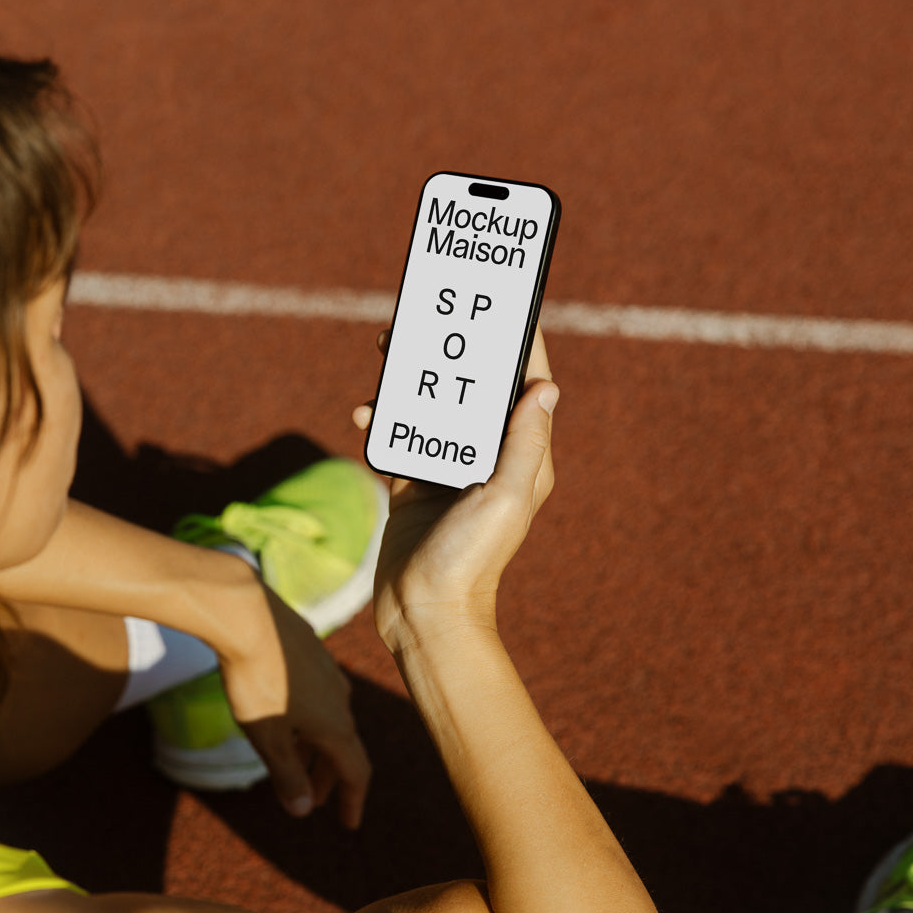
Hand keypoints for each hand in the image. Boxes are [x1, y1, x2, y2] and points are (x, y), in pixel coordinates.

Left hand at [215, 579, 371, 828]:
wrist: (246, 614)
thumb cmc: (255, 679)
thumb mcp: (267, 737)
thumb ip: (287, 775)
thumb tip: (303, 810)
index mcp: (335, 725)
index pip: (357, 771)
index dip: (353, 801)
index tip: (347, 823)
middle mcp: (341, 698)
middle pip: (343, 747)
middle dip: (329, 777)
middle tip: (312, 799)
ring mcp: (328, 672)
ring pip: (330, 719)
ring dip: (317, 747)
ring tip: (294, 758)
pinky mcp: (311, 650)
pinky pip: (319, 694)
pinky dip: (309, 717)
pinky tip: (285, 712)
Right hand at [353, 328, 556, 644]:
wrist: (424, 610)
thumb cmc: (473, 559)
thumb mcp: (506, 496)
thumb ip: (524, 442)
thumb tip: (547, 386)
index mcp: (522, 455)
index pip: (527, 385)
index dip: (518, 343)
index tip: (504, 303)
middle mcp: (487, 456)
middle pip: (472, 387)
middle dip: (451, 350)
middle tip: (426, 317)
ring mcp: (447, 468)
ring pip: (431, 405)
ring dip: (410, 378)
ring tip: (388, 350)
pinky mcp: (412, 482)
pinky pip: (397, 436)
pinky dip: (381, 419)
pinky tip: (364, 414)